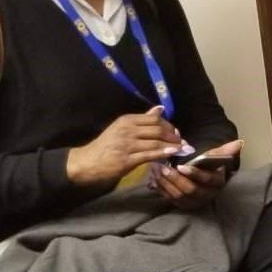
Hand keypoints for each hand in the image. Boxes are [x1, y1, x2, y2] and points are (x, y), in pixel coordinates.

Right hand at [67, 107, 184, 186]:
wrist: (88, 162)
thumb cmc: (106, 146)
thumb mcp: (122, 128)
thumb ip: (142, 120)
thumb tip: (160, 109)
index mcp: (127, 120)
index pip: (155, 119)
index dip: (170, 126)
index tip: (177, 133)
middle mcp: (128, 130)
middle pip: (158, 129)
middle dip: (174, 136)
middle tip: (182, 143)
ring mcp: (127, 145)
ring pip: (156, 142)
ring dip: (172, 146)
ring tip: (182, 149)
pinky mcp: (127, 160)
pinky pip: (150, 155)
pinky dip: (163, 154)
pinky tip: (171, 154)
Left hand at [151, 139, 241, 210]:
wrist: (202, 181)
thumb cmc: (209, 166)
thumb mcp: (216, 157)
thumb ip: (225, 150)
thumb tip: (239, 142)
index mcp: (216, 182)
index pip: (205, 180)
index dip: (194, 174)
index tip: (181, 166)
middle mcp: (206, 195)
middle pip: (190, 190)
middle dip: (175, 179)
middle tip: (163, 167)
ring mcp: (193, 202)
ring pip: (178, 195)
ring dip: (165, 183)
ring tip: (156, 169)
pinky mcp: (182, 205)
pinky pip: (170, 199)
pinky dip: (161, 189)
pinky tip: (154, 177)